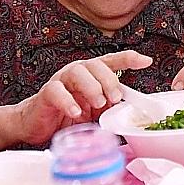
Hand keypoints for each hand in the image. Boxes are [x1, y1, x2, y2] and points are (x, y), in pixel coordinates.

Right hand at [14, 51, 152, 144]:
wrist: (37, 126)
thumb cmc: (67, 117)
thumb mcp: (95, 114)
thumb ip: (110, 109)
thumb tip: (130, 113)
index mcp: (91, 75)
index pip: (111, 61)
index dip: (129, 58)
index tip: (146, 61)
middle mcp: (76, 73)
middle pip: (95, 64)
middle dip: (109, 80)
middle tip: (115, 98)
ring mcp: (60, 81)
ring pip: (76, 72)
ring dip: (91, 87)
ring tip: (97, 104)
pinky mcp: (46, 94)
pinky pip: (56, 91)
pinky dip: (68, 101)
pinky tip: (76, 113)